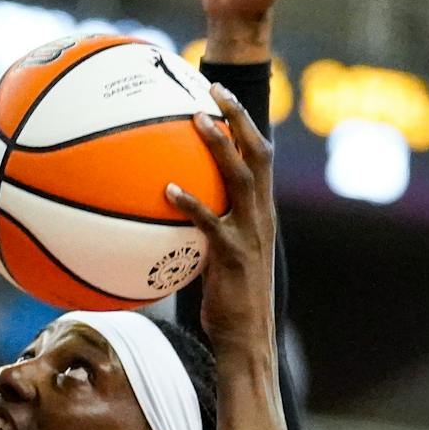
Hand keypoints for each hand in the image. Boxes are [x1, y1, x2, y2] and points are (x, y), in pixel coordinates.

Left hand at [166, 86, 275, 352]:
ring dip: (220, 147)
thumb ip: (204, 230)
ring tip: (196, 121)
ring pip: (242, 179)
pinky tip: (168, 189)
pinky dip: (191, 203)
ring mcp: (250, 235)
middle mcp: (261, 217)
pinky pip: (212, 222)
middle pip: (259, 154)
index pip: (261, 157)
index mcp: (261, 213)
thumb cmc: (228, 302)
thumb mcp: (219, 258)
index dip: (245, 124)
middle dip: (239, 118)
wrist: (247, 339)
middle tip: (213, 90)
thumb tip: (166, 211)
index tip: (221, 95)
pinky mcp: (234, 256)